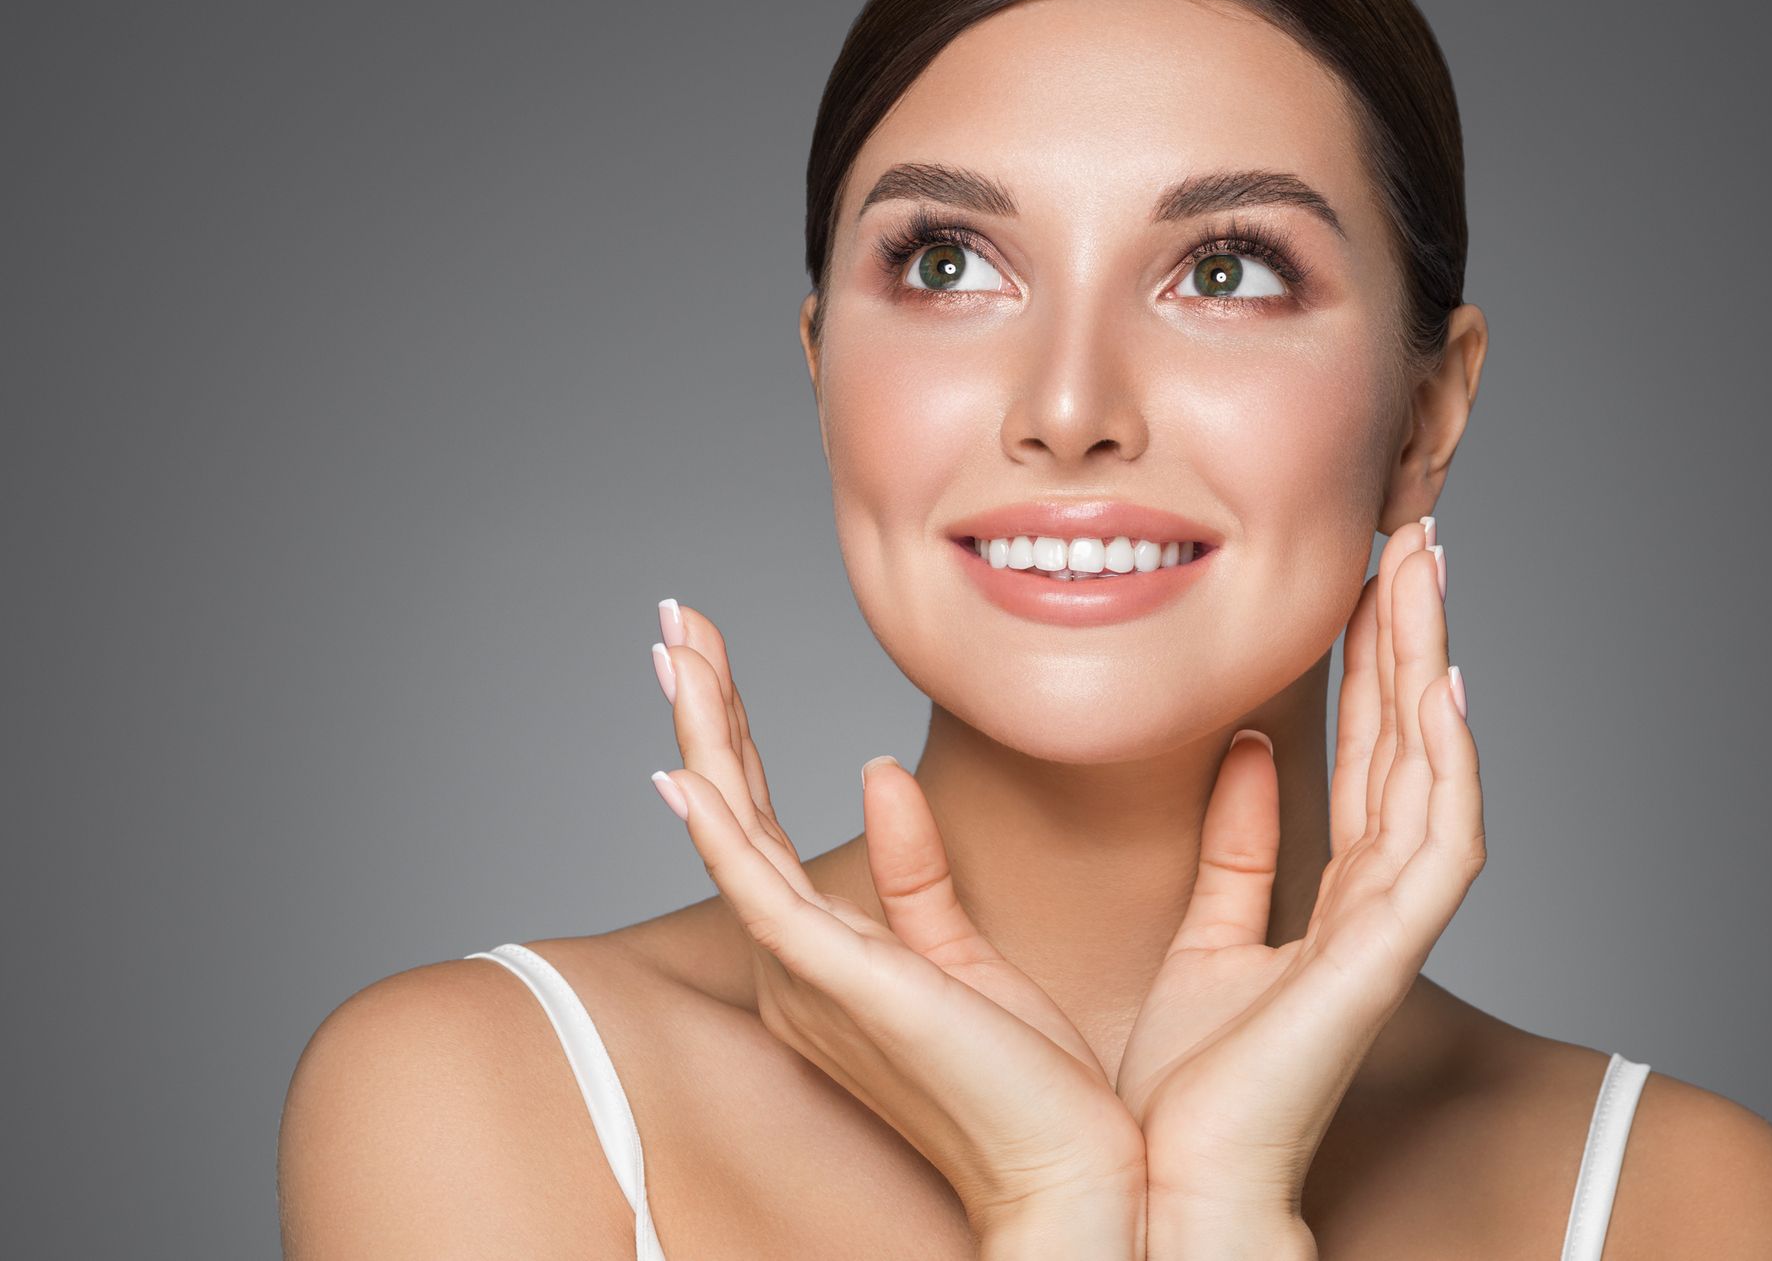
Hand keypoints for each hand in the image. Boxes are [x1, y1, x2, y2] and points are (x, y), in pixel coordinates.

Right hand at [648, 601, 1146, 1252]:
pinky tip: (682, 776)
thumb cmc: (1026, 1085)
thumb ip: (915, 869)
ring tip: (675, 649)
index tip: (711, 659)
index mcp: (826, 957)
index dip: (735, 737)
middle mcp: (798, 965)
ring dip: (702, 736)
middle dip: (704, 710)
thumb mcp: (964, 953)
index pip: (764, 823)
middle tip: (675, 620)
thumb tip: (877, 773)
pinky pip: (763, 897)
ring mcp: (810, 977)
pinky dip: (720, 834)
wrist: (1069, 1179)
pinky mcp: (843, 987)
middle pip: (736, 813)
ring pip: (737, 833)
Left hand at [1115, 520, 1484, 1234]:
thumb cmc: (1174, 1088)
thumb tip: (1248, 752)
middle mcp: (1370, 905)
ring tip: (1427, 569)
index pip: (1363, 757)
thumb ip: (1231, 845)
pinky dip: (1450, 766)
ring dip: (1431, 665)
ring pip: (1431, 769)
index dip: (1368, 668)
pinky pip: (1438, 845)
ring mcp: (1385, 930)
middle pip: (1406, 744)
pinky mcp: (1381, 957)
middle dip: (1410, 638)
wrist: (1160, 1187)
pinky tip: (1447, 688)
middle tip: (1413, 540)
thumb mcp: (1198, 933)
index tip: (1362, 582)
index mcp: (1328, 899)